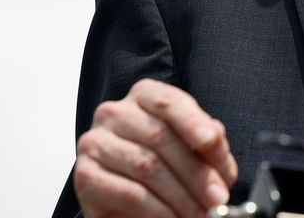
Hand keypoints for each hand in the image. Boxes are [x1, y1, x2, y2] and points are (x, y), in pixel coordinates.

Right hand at [74, 79, 237, 217]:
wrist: (132, 205)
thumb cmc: (167, 171)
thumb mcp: (196, 153)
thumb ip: (208, 143)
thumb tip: (213, 137)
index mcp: (143, 97)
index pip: (168, 102)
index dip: (192, 121)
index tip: (211, 142)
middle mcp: (114, 113)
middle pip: (160, 136)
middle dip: (195, 172)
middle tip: (216, 198)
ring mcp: (96, 142)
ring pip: (146, 165)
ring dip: (180, 196)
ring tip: (199, 213)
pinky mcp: (86, 175)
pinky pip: (128, 192)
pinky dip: (157, 210)